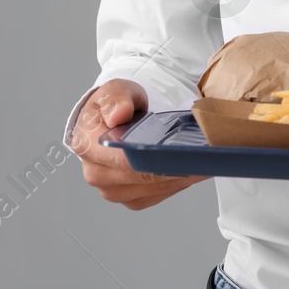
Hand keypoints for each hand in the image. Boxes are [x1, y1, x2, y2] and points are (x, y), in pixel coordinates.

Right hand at [70, 79, 209, 210]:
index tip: (177, 152)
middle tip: (200, 156)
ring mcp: (112, 189)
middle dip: (172, 167)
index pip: (122, 159)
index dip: (152, 157)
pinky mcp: (130, 197)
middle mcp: (96, 173)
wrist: (116, 119)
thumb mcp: (116, 90)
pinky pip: (158, 195)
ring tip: (202, 161)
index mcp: (86, 145)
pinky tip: (192, 169)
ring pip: (152, 190)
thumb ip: (116, 98)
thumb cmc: (115, 106)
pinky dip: (177, 183)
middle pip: (141, 178)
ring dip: (179, 177)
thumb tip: (118, 115)